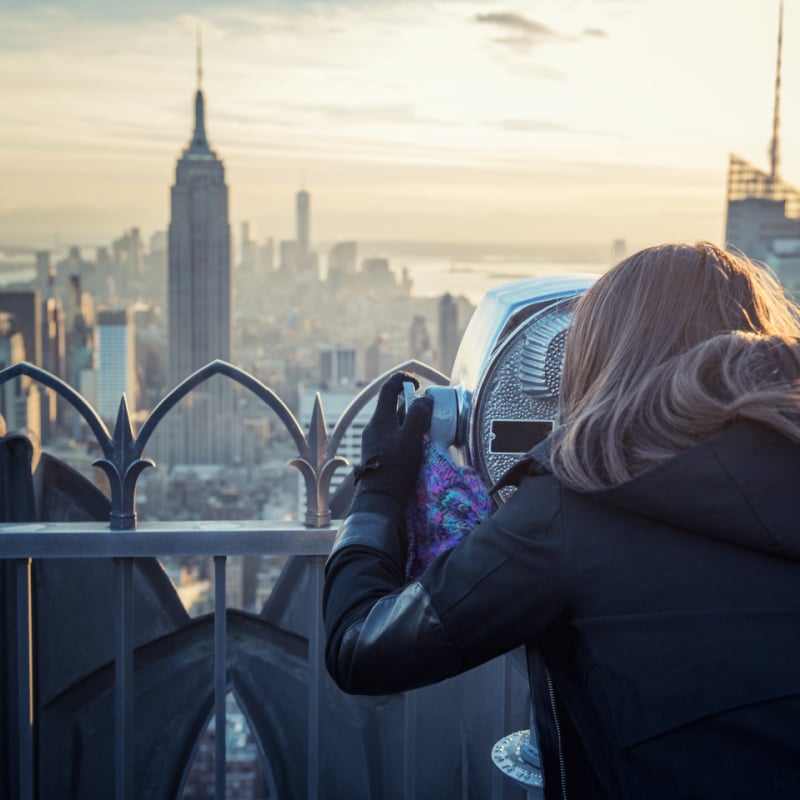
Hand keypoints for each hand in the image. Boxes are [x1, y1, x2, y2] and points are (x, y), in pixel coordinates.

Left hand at [353, 372, 432, 510]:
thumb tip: (424, 399)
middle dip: (412, 407)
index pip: (389, 388)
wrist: (380, 498)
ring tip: (426, 433)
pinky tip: (415, 448)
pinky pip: (391, 437)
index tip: (419, 385)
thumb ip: (419, 415)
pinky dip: (404, 436)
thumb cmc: (396, 467)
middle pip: (393, 407)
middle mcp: (373, 427)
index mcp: (380, 418)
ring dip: (409, 423)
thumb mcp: (412, 438)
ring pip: (393, 423)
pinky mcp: (376, 454)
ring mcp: (373, 441)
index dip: (404, 380)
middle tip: (429, 415)